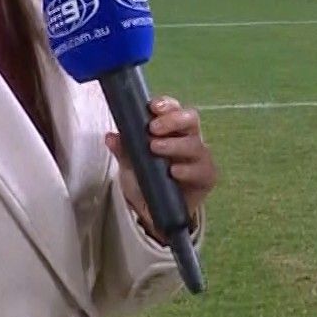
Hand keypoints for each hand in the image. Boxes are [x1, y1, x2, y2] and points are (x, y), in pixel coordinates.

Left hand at [106, 95, 215, 226]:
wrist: (154, 212)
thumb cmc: (146, 180)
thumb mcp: (129, 165)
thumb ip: (123, 150)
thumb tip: (110, 137)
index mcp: (171, 129)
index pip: (173, 109)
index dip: (166, 104)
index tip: (153, 107)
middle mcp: (188, 138)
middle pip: (190, 119)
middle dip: (172, 120)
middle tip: (153, 128)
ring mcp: (199, 157)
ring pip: (195, 145)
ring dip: (175, 145)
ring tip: (156, 148)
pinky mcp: (206, 177)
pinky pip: (201, 170)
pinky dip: (187, 170)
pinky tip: (173, 171)